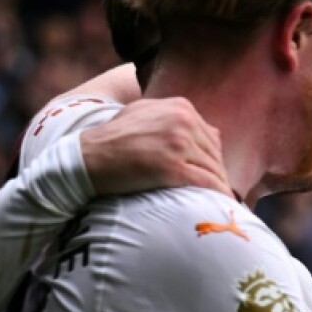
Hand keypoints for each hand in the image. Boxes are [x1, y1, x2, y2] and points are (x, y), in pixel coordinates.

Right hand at [80, 97, 228, 196]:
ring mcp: (178, 143)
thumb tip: (211, 130)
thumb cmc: (113, 139)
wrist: (89, 157)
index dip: (212, 158)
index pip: (210, 136)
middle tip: (219, 190)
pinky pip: (206, 182)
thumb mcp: (144, 114)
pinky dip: (218, 194)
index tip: (212, 173)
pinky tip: (223, 204)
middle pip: (214, 153)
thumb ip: (174, 117)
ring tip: (221, 200)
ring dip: (219, 185)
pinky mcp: (173, 167)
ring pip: (212, 168)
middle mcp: (182, 121)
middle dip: (217, 173)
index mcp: (180, 107)